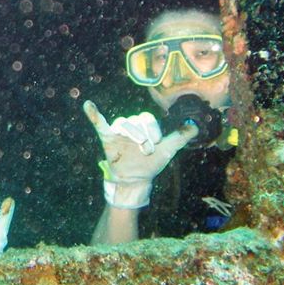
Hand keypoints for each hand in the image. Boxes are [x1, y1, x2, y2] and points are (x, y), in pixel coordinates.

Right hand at [83, 100, 197, 208]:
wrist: (134, 179)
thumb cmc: (150, 163)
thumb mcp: (167, 150)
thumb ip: (180, 137)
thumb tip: (195, 126)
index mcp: (143, 124)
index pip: (147, 118)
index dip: (153, 130)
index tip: (156, 144)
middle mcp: (130, 124)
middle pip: (135, 120)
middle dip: (143, 136)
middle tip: (145, 150)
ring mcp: (117, 131)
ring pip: (122, 123)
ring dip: (131, 136)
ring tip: (135, 149)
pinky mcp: (106, 137)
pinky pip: (98, 123)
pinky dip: (93, 114)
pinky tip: (88, 105)